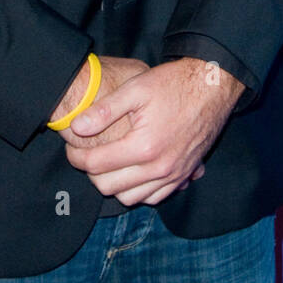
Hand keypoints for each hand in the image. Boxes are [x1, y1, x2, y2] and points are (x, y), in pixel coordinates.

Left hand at [64, 59, 244, 205]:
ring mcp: (174, 175)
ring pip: (131, 198)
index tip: (71, 147)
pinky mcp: (184, 175)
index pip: (97, 164)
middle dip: (91, 173)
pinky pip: (154, 197)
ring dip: (114, 184)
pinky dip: (138, 190)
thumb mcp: (135, 88)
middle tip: (86, 154)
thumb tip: (77, 127)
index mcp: (144, 146)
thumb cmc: (173, 84)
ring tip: (107, 162)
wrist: (212, 87)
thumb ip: (104, 110)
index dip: (76, 157)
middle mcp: (160, 168)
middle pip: (110, 187)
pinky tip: (132, 170)